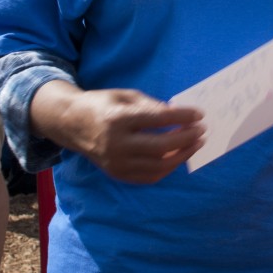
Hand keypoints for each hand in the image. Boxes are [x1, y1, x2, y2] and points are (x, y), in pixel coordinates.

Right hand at [47, 87, 204, 183]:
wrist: (71, 124)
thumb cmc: (102, 104)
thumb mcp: (126, 96)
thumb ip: (152, 105)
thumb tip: (178, 115)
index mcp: (118, 119)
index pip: (158, 120)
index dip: (182, 118)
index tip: (199, 115)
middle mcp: (116, 144)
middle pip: (160, 147)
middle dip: (186, 139)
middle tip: (201, 131)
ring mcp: (116, 163)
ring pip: (157, 166)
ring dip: (182, 156)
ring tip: (195, 144)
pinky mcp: (117, 174)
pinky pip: (148, 177)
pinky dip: (167, 168)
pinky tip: (178, 157)